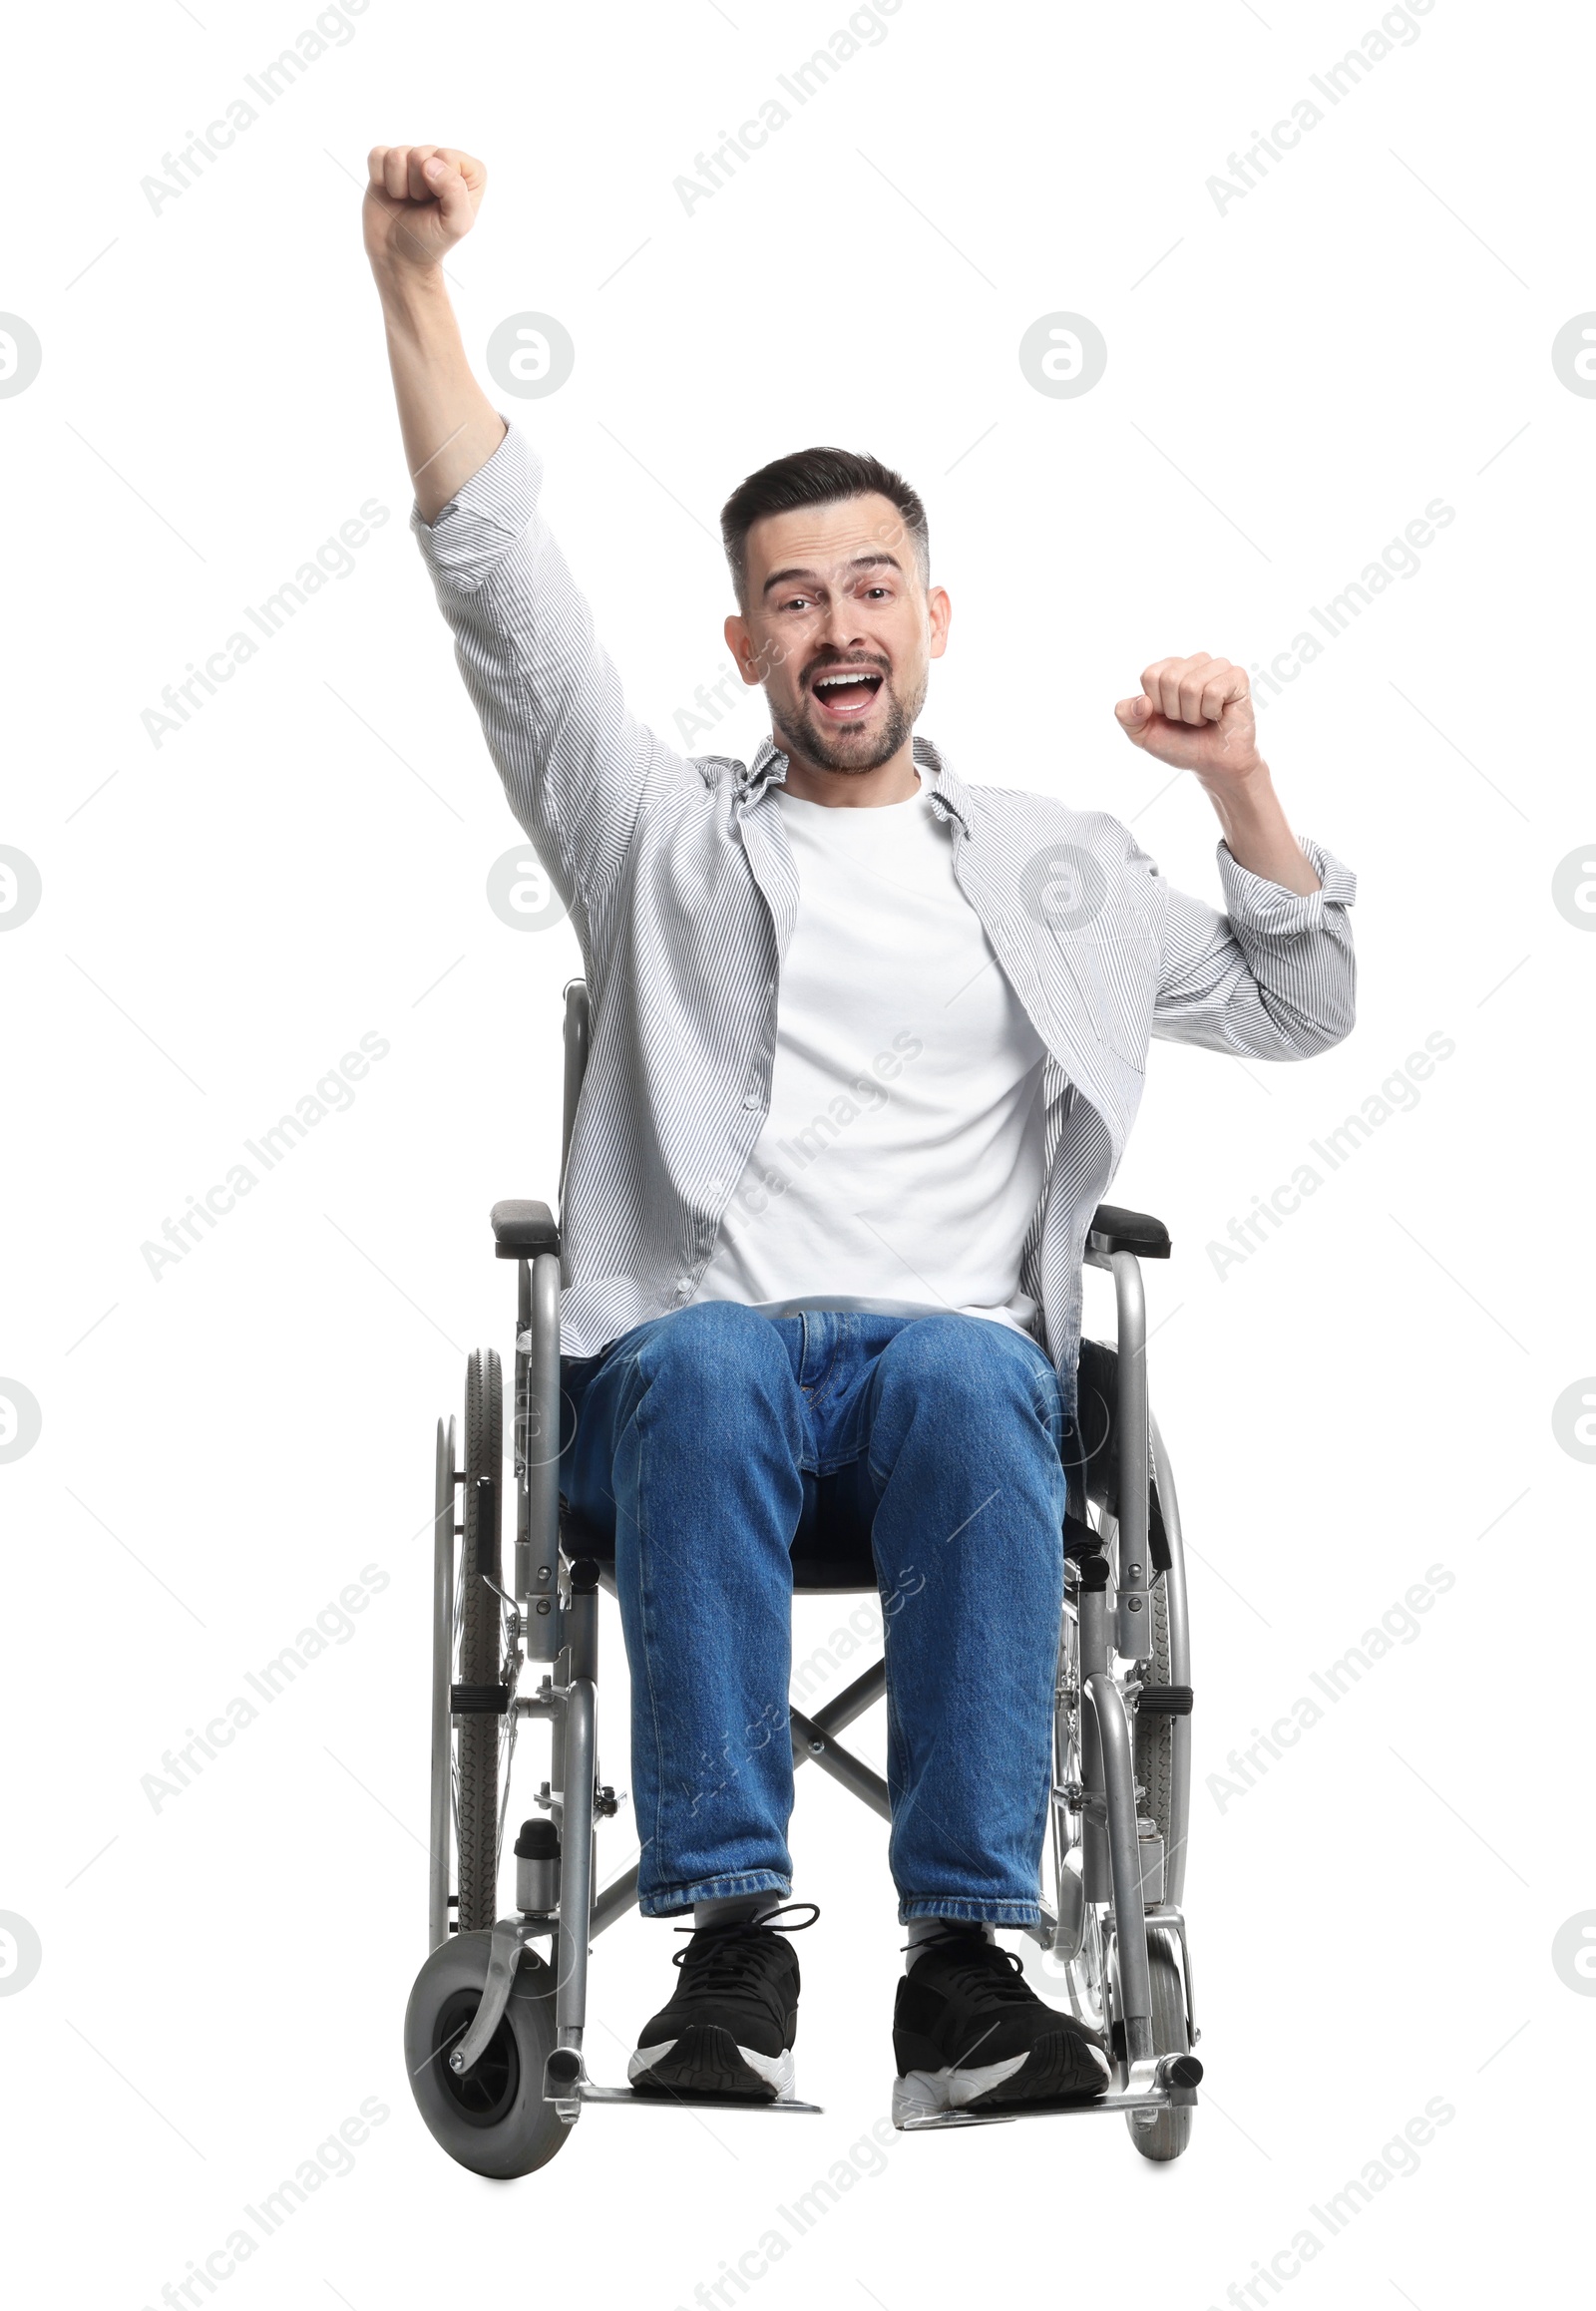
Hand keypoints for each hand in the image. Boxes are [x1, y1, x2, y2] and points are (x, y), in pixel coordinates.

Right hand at [363, 145, 485, 280]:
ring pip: (397, 155)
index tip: (439, 205)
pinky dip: (380, 178)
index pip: (448, 156)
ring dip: (399, 185)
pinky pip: (377, 155)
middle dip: (418, 186)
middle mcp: (441, 160)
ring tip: (406, 201)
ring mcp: (413, 159)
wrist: (399, 255)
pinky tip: (389, 193)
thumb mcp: (456, 224)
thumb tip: (429, 163)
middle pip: (421, 154)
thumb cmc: (431, 241)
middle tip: (421, 206)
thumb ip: (455, 191)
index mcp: (467, 172)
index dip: (439, 184)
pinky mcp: (387, 162)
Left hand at [1113, 653, 1263, 789]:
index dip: (1157, 705)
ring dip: (1194, 714)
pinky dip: (1211, 712)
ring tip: (1203, 718)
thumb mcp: (1143, 735)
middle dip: (1176, 710)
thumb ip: (1127, 716)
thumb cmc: (1180, 745)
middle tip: (1189, 720)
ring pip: (1191, 686)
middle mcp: (1193, 662)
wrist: (1212, 764)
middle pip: (1170, 679)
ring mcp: (1217, 666)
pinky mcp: (1237, 676)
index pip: (1151, 675)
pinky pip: (1214, 691)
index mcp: (1169, 669)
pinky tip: (1219, 715)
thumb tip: (1141, 701)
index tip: (1169, 716)